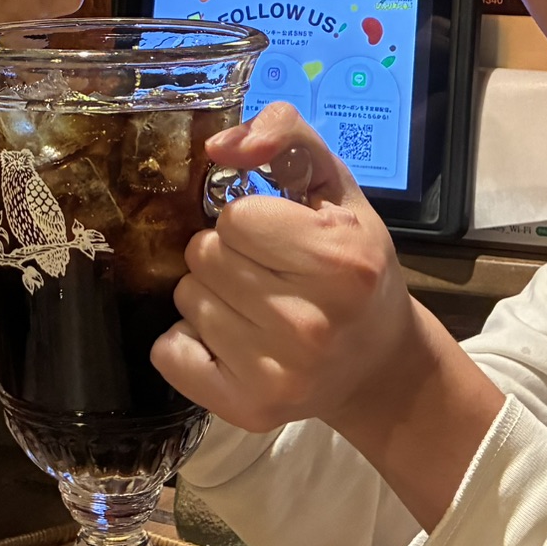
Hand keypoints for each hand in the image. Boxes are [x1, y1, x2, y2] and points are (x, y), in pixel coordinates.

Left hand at [154, 103, 423, 434]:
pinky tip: (230, 342)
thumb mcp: (335, 187)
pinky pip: (168, 352)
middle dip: (226, 256)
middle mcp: (309, 322)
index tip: (278, 237)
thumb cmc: (353, 265)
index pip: (234, 216)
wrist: (378, 364)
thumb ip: (285, 136)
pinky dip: (187, 342)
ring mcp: (277, 373)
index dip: (250, 219)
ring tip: (255, 307)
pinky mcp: (247, 409)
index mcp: (339, 259)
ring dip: (209, 295)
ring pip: (186, 299)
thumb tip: (219, 146)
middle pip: (203, 256)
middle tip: (266, 273)